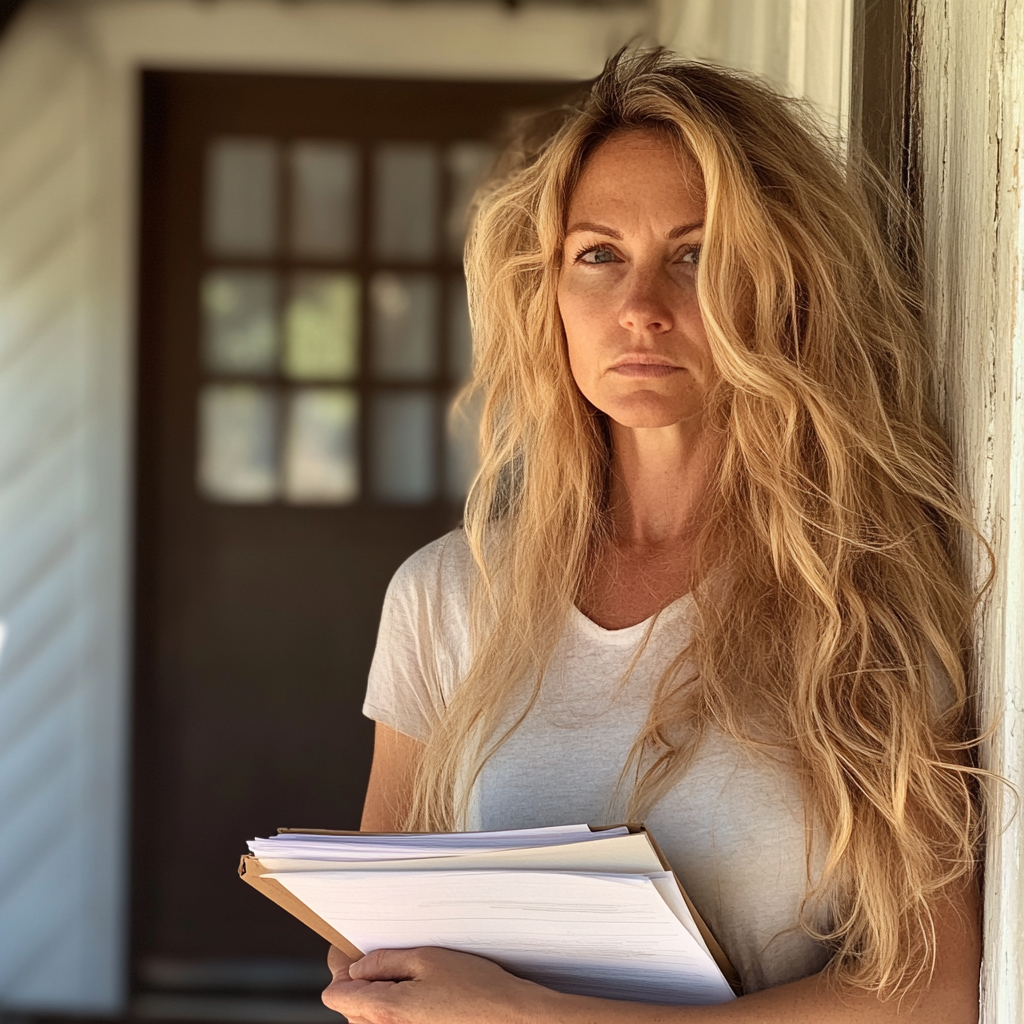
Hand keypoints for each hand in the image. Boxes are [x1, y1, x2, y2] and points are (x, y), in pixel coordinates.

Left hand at [321, 945, 555, 1023]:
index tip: (350, 949)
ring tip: (410, 977)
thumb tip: (357, 965)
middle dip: (362, 980)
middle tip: (387, 958)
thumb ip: (385, 962)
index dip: (342, 966)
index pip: (335, 993)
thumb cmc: (477, 991)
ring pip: (368, 1018)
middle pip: (350, 1006)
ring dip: (378, 996)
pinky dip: (394, 1009)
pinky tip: (419, 995)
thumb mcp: (428, 959)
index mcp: (385, 1011)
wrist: (510, 1019)